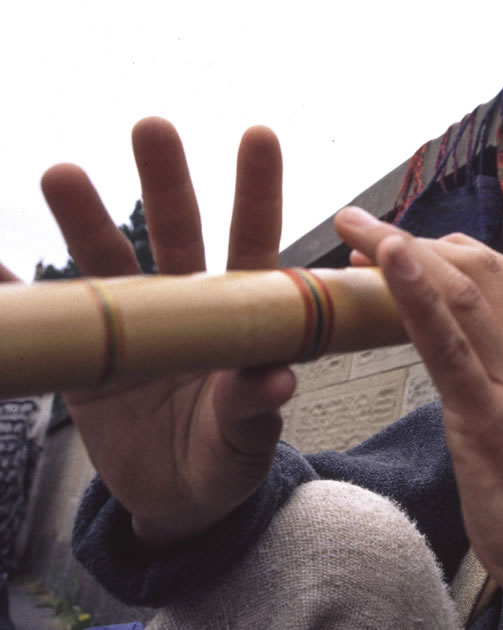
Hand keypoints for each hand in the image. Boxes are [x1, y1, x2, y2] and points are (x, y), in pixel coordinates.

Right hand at [41, 119, 294, 543]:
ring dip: (85, 219)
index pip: (253, 245)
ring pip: (110, 262)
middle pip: (177, 233)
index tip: (260, 134)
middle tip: (153, 128)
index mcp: (239, 320)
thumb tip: (277, 379)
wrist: (173, 496)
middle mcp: (188, 308)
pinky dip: (17, 295)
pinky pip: (50, 318)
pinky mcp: (89, 358)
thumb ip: (253, 411)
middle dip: (167, 181)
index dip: (257, 192)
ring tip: (61, 173)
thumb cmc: (224, 462)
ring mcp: (134, 327)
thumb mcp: (242, 443)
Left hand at [335, 207, 502, 628]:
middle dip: (413, 237)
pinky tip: (388, 262)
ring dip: (403, 250)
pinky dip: (416, 296)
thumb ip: (498, 379)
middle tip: (359, 221)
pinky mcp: (489, 419)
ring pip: (462, 294)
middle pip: (475, 270)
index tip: (394, 241)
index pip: (495, 276)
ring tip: (358, 225)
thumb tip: (460, 356)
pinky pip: (449, 346)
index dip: (441, 248)